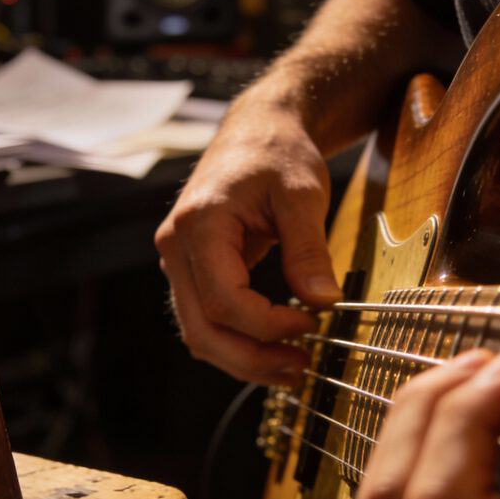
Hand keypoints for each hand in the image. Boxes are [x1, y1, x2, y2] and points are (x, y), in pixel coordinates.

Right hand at [155, 101, 342, 385]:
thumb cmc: (278, 152)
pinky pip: (206, 320)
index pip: (225, 301)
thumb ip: (308, 249)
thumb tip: (323, 301)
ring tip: (292, 368)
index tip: (313, 324)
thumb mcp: (302, 194)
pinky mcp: (192, 270)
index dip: (269, 326)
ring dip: (243, 360)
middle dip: (252, 359)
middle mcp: (176, 248)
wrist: (258, 130)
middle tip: (301, 368)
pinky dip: (238, 342)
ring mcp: (178, 261)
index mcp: (199, 225)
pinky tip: (274, 349)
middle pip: (202, 329)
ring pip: (200, 333)